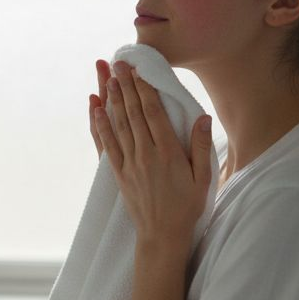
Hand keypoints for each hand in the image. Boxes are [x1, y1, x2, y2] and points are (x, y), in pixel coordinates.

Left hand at [92, 60, 212, 249]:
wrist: (162, 236)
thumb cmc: (187, 207)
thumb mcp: (203, 178)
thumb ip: (201, 146)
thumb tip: (203, 117)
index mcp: (168, 153)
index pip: (153, 114)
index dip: (144, 90)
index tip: (138, 70)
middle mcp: (146, 155)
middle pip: (133, 114)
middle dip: (125, 86)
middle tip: (118, 63)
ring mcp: (130, 164)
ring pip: (119, 125)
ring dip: (112, 100)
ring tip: (106, 78)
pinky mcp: (119, 173)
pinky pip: (107, 145)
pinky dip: (100, 126)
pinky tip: (95, 110)